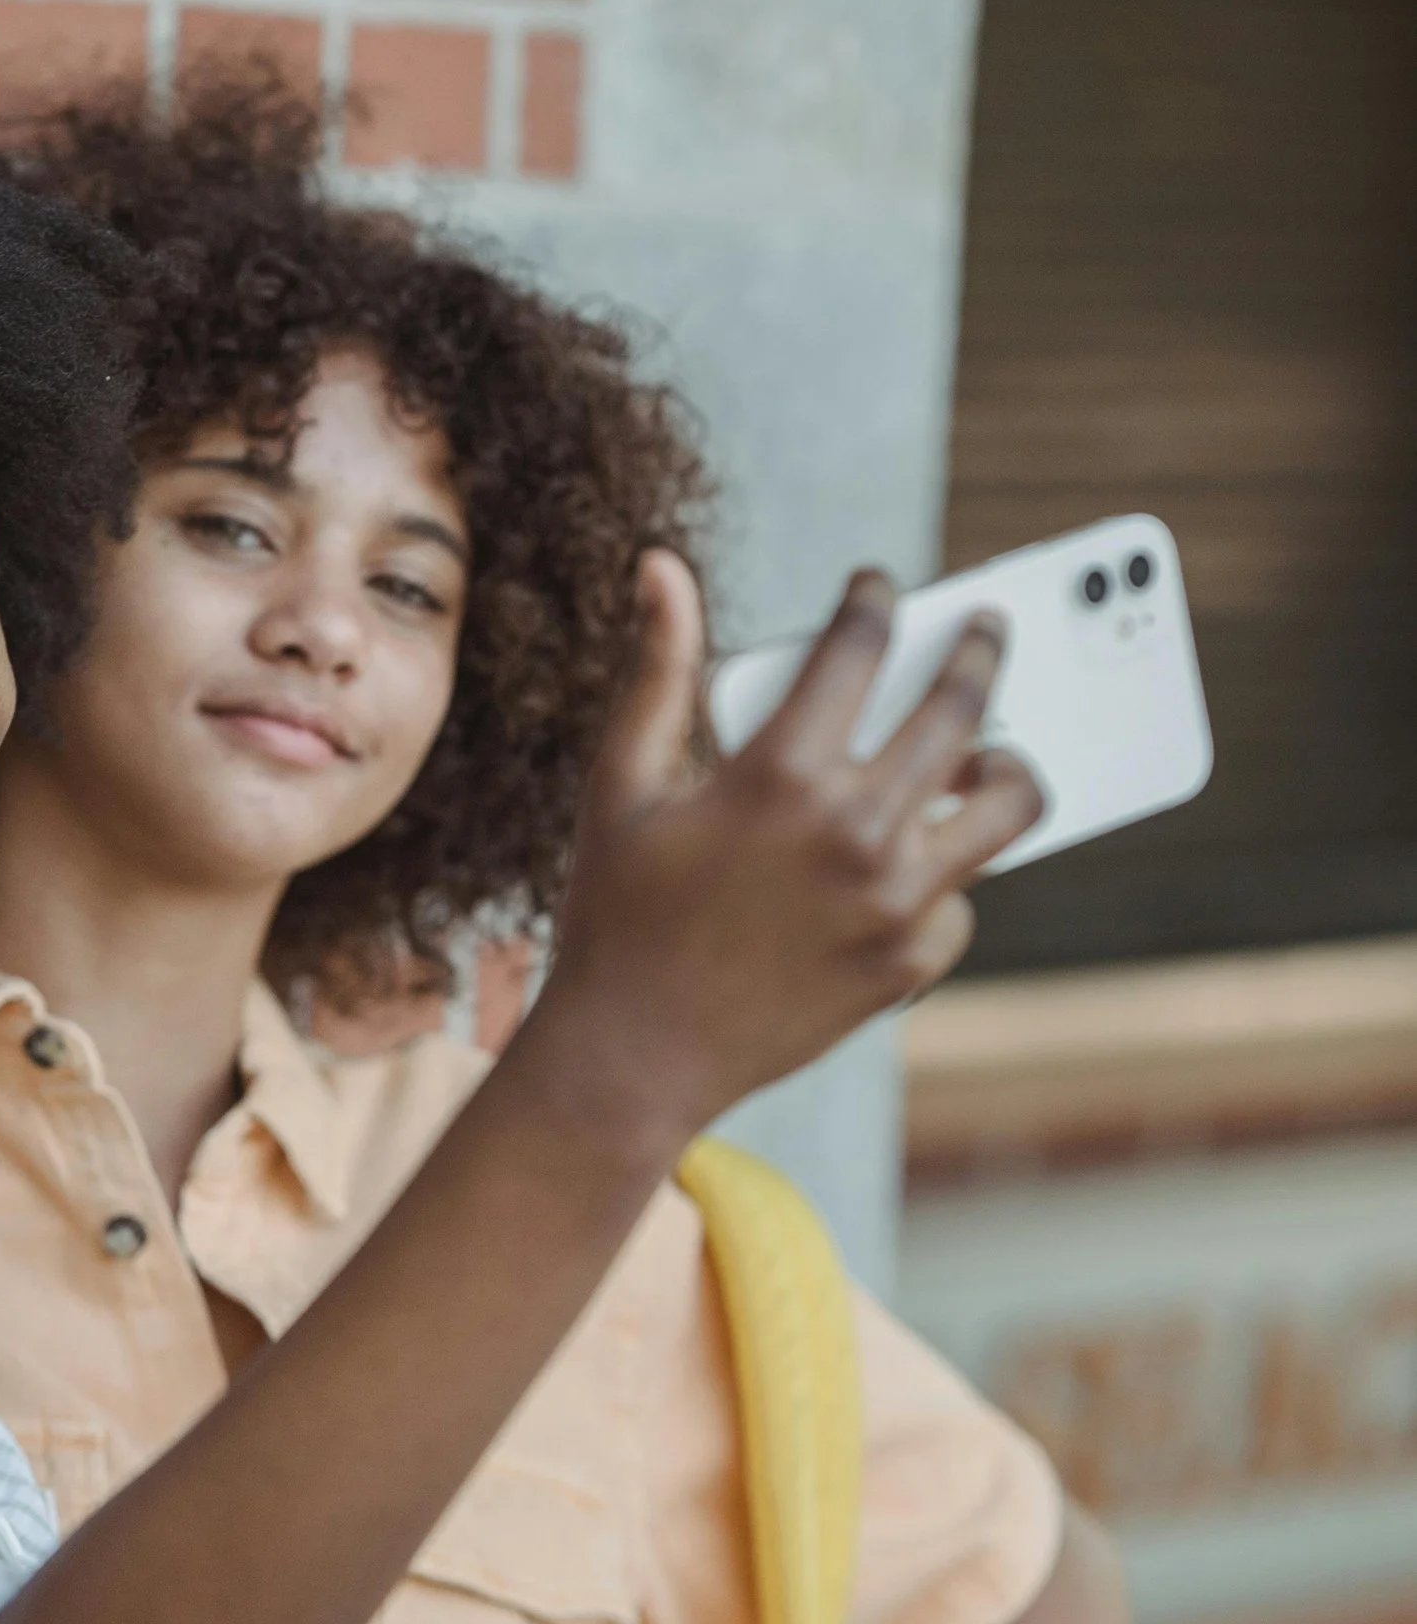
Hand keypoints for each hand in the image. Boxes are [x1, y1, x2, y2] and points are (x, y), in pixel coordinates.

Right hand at [531, 554, 1041, 1140]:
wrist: (633, 1057)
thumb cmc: (615, 913)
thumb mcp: (622, 783)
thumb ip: (658, 668)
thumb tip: (661, 566)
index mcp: (779, 773)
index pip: (859, 646)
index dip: (875, 600)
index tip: (879, 588)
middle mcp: (853, 830)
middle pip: (961, 708)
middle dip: (978, 649)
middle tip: (986, 628)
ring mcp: (894, 902)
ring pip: (1006, 807)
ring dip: (1006, 767)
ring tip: (991, 755)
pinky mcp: (909, 963)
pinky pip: (963, 900)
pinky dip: (944, 877)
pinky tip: (911, 867)